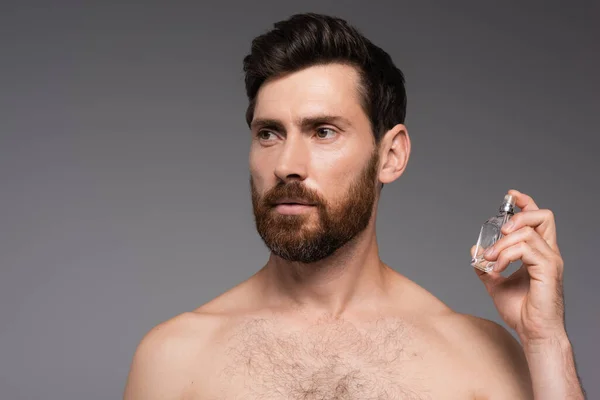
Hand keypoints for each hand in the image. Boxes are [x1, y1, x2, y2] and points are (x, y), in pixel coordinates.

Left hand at [471, 189, 566, 343]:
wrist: (533, 333)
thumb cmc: (521, 311)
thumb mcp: (496, 284)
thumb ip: (486, 267)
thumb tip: (474, 252)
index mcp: (538, 253)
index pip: (538, 219)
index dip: (526, 203)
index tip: (510, 195)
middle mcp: (548, 253)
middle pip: (543, 216)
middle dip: (518, 216)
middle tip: (500, 232)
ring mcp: (550, 260)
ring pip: (527, 233)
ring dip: (502, 244)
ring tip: (491, 259)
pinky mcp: (548, 270)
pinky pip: (525, 249)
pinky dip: (506, 255)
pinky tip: (497, 267)